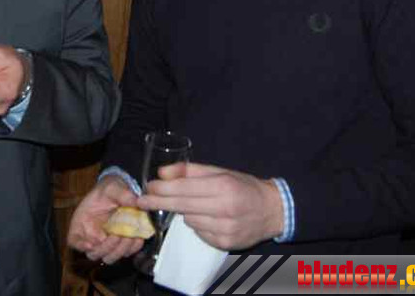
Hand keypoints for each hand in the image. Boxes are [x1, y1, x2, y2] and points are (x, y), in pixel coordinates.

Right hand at [68, 175, 143, 263]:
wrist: (119, 193)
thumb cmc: (109, 191)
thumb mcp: (113, 188)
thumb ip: (122, 194)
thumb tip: (135, 202)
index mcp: (81, 222)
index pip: (76, 241)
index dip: (85, 245)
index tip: (96, 241)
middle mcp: (90, 236)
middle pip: (94, 254)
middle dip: (107, 247)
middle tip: (118, 234)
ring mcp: (105, 243)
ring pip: (109, 258)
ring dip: (119, 250)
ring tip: (129, 236)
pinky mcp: (119, 245)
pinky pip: (124, 254)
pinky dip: (132, 248)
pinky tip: (137, 238)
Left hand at [137, 162, 284, 249]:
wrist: (273, 210)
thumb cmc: (244, 186)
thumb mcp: (220, 171)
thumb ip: (190, 171)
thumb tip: (163, 172)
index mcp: (223, 186)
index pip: (184, 189)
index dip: (162, 189)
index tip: (147, 187)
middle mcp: (224, 209)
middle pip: (182, 206)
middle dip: (159, 203)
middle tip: (142, 201)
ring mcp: (225, 229)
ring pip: (189, 221)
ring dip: (184, 212)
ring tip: (196, 204)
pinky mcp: (225, 243)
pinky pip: (199, 233)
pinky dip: (198, 225)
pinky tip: (207, 217)